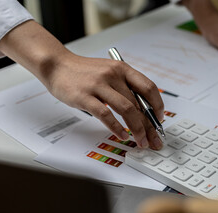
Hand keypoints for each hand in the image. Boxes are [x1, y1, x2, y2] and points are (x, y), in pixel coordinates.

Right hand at [47, 53, 164, 149]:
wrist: (57, 65)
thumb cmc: (85, 73)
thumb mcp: (109, 72)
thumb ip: (125, 87)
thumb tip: (144, 111)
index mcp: (123, 69)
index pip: (149, 88)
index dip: (158, 106)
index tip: (159, 120)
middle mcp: (113, 75)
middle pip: (139, 103)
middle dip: (150, 126)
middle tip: (154, 140)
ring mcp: (99, 85)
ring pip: (127, 110)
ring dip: (137, 129)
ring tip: (141, 141)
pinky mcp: (85, 97)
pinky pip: (106, 115)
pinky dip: (117, 128)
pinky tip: (122, 135)